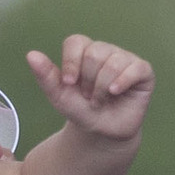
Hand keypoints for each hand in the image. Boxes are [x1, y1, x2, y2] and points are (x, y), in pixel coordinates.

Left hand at [28, 33, 152, 146]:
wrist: (100, 132)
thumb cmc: (80, 110)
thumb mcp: (58, 95)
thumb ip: (45, 76)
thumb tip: (31, 54)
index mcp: (85, 52)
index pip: (76, 42)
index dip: (70, 62)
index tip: (68, 83)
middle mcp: (106, 51)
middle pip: (94, 53)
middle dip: (87, 81)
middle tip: (88, 96)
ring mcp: (126, 59)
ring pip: (113, 62)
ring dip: (101, 87)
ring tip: (100, 100)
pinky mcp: (143, 72)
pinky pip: (136, 68)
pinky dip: (122, 82)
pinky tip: (114, 93)